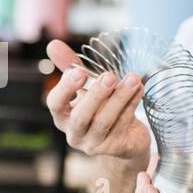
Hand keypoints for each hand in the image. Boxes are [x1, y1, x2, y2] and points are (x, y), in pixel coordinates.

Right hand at [44, 40, 149, 165]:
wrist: (124, 136)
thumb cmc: (99, 107)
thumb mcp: (84, 85)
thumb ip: (68, 65)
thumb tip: (53, 44)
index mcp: (62, 116)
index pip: (55, 104)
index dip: (65, 89)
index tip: (80, 72)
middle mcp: (74, 133)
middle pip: (80, 117)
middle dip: (96, 95)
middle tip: (109, 76)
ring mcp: (94, 144)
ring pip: (105, 121)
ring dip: (120, 98)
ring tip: (133, 79)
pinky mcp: (115, 148)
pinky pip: (123, 125)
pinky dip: (132, 104)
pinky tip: (139, 88)